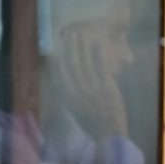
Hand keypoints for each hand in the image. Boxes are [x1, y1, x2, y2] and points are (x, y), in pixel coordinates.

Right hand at [52, 22, 127, 137]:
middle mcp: (77, 90)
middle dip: (70, 48)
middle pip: (71, 64)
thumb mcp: (71, 108)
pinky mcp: (106, 86)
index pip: (59, 73)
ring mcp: (91, 87)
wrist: (107, 130)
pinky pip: (100, 67)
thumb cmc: (89, 120)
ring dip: (82, 47)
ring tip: (82, 34)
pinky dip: (98, 55)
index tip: (56, 46)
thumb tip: (58, 78)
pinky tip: (97, 44)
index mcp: (66, 96)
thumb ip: (65, 93)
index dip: (57, 57)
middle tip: (69, 33)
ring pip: (85, 63)